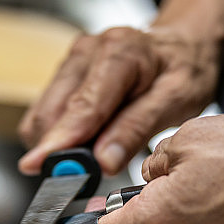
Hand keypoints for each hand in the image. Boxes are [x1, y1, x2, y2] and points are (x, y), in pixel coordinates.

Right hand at [17, 26, 220, 175]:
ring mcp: (73, 60)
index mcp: (120, 52)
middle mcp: (88, 51)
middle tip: (80, 177)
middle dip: (57, 149)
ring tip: (92, 155)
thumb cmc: (184, 70)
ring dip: (57, 143)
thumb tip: (104, 161)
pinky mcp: (65, 73)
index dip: (59, 140)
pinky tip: (87, 139)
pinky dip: (58, 133)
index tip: (39, 165)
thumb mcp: (176, 101)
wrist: (183, 45)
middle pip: (52, 111)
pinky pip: (46, 111)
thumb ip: (138, 129)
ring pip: (43, 113)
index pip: (82, 106)